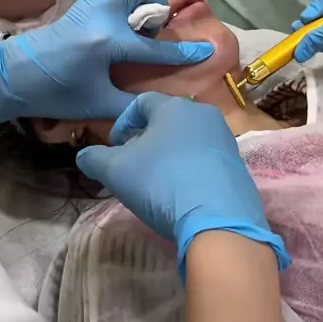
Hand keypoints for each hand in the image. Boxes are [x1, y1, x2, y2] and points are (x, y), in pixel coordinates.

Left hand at [0, 0, 213, 132]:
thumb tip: (159, 110)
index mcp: (109, 43)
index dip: (184, 53)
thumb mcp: (97, 104)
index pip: (156, 49)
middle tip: (152, 29)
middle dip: (156, 5)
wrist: (14, 76)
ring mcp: (90, 5)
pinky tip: (120, 17)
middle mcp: (103, 16)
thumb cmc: (57, 93)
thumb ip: (132, 105)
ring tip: (138, 22)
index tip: (207, 51)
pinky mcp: (80, 4)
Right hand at [77, 92, 289, 275]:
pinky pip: (206, 160)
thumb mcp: (116, 171)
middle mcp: (203, 115)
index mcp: (174, 107)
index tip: (114, 147)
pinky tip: (182, 194)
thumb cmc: (161, 182)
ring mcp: (224, 140)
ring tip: (157, 182)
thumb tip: (84, 155)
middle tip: (133, 164)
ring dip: (169, 155)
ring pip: (188, 140)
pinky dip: (190, 170)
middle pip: (167, 120)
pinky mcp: (237, 166)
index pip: (142, 102)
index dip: (123, 122)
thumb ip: (95, 159)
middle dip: (146, 139)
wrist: (218, 220)